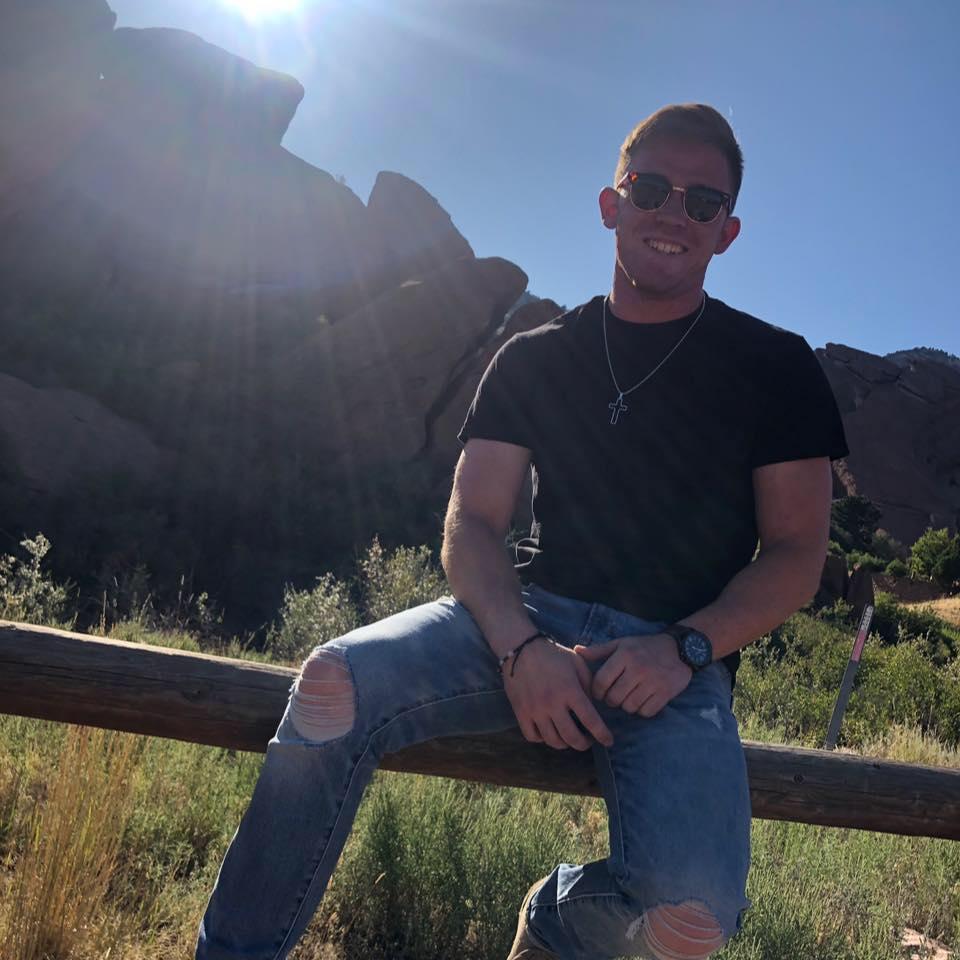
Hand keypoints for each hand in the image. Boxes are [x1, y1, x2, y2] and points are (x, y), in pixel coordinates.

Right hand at [503, 639, 613, 750]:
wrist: (521, 648)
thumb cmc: (552, 654)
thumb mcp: (577, 663)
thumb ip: (589, 685)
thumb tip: (593, 706)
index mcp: (570, 690)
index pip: (591, 720)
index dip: (602, 734)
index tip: (608, 741)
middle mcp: (552, 703)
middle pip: (572, 737)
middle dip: (584, 744)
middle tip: (587, 740)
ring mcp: (535, 710)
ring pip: (553, 741)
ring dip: (565, 743)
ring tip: (569, 737)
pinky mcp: (521, 712)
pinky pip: (533, 736)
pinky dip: (543, 739)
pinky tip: (549, 732)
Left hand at [574, 633, 691, 717]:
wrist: (679, 649)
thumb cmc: (644, 647)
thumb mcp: (621, 644)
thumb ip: (598, 650)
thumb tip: (575, 650)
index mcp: (625, 655)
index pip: (601, 682)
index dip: (596, 692)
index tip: (599, 692)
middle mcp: (638, 668)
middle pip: (614, 698)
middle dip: (611, 700)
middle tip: (615, 695)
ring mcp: (653, 682)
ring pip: (629, 707)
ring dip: (626, 706)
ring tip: (629, 696)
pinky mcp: (666, 693)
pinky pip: (646, 712)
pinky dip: (642, 710)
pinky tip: (642, 700)